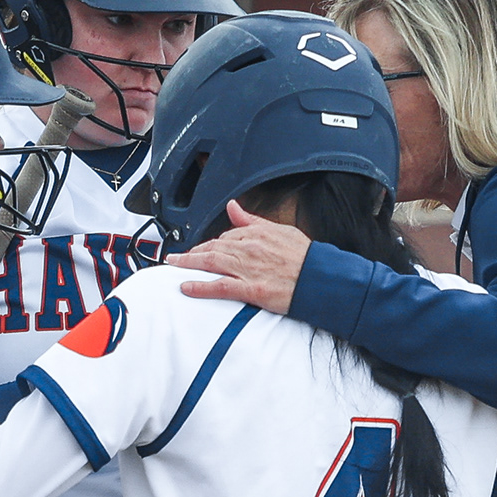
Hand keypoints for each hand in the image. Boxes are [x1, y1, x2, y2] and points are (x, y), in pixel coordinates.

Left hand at [166, 209, 313, 311]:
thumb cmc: (307, 258)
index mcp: (256, 234)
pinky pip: (220, 287)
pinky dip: (201, 286)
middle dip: (191, 252)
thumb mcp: (281, 230)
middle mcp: (249, 249)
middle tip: (176, 257)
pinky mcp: (251, 289)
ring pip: (211, 263)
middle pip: (212, 248)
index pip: (225, 236)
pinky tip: (186, 286)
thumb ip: (253, 220)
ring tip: (174, 265)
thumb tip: (234, 207)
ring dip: (188, 263)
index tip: (201, 248)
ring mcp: (248, 269)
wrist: (322, 278)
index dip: (210, 243)